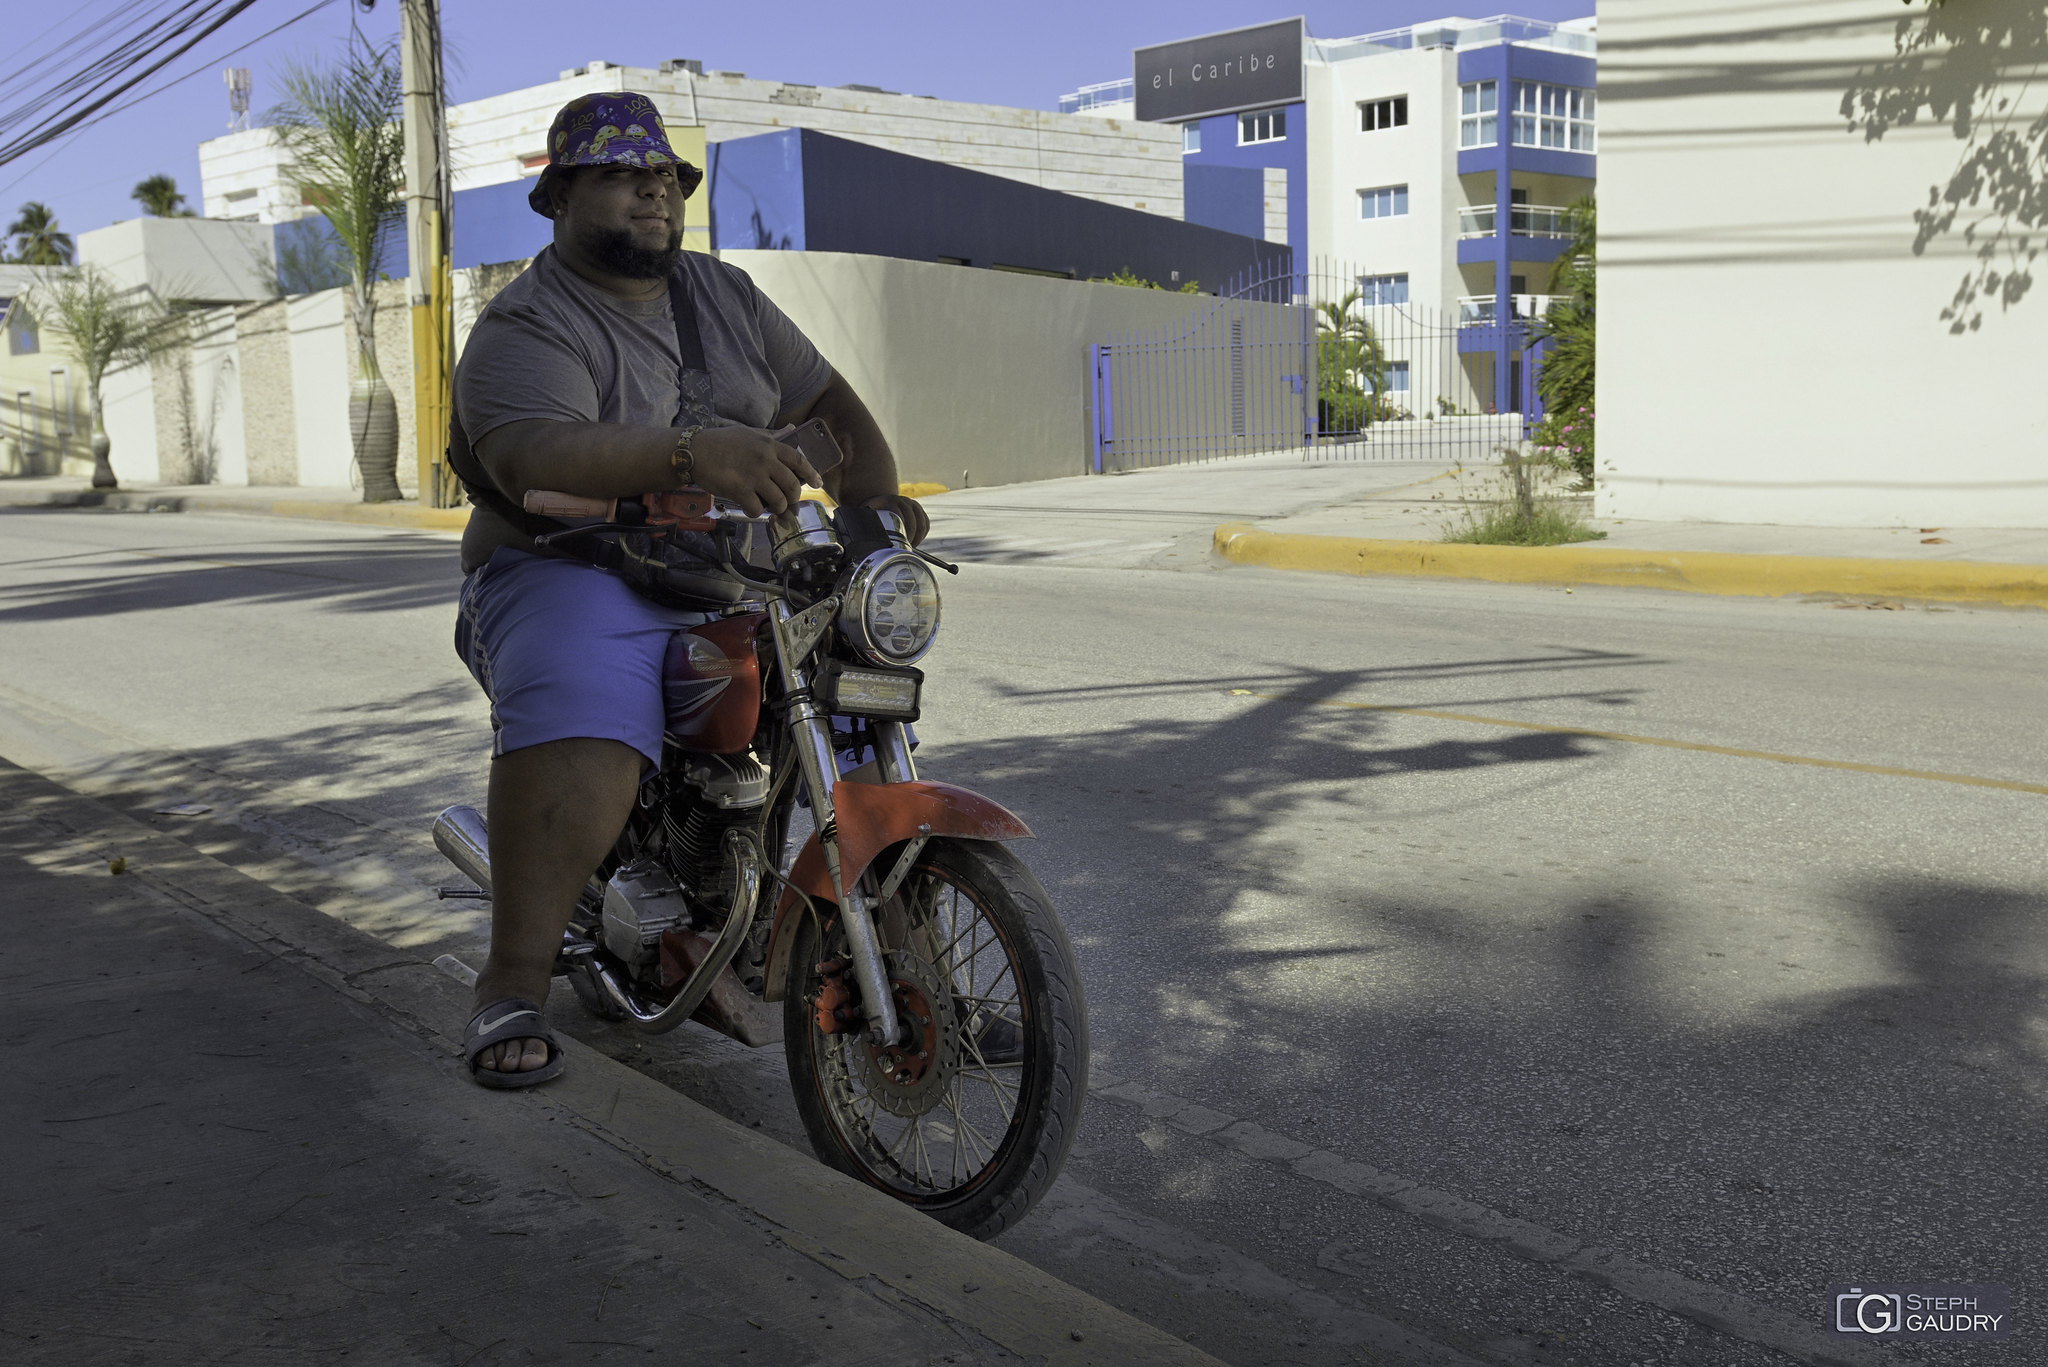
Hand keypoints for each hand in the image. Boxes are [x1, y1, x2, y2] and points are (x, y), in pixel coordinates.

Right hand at [687, 426, 820, 516]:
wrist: (694, 451)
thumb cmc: (721, 442)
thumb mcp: (749, 433)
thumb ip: (772, 435)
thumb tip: (793, 429)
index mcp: (769, 445)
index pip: (799, 460)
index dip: (811, 474)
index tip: (817, 483)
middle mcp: (765, 460)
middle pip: (792, 485)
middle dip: (793, 497)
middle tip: (787, 501)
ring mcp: (753, 476)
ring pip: (778, 500)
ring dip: (776, 507)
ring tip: (770, 507)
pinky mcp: (740, 490)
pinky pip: (757, 509)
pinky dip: (756, 512)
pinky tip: (750, 508)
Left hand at [865, 494, 928, 545]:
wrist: (876, 506)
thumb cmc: (868, 517)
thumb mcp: (864, 519)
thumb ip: (865, 528)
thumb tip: (865, 545)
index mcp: (887, 501)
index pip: (898, 515)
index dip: (900, 531)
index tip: (898, 544)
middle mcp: (901, 500)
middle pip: (912, 521)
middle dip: (910, 537)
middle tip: (905, 549)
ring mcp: (911, 504)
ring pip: (921, 523)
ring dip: (918, 538)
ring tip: (910, 547)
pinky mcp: (918, 510)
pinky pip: (925, 523)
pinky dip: (923, 534)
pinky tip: (916, 541)